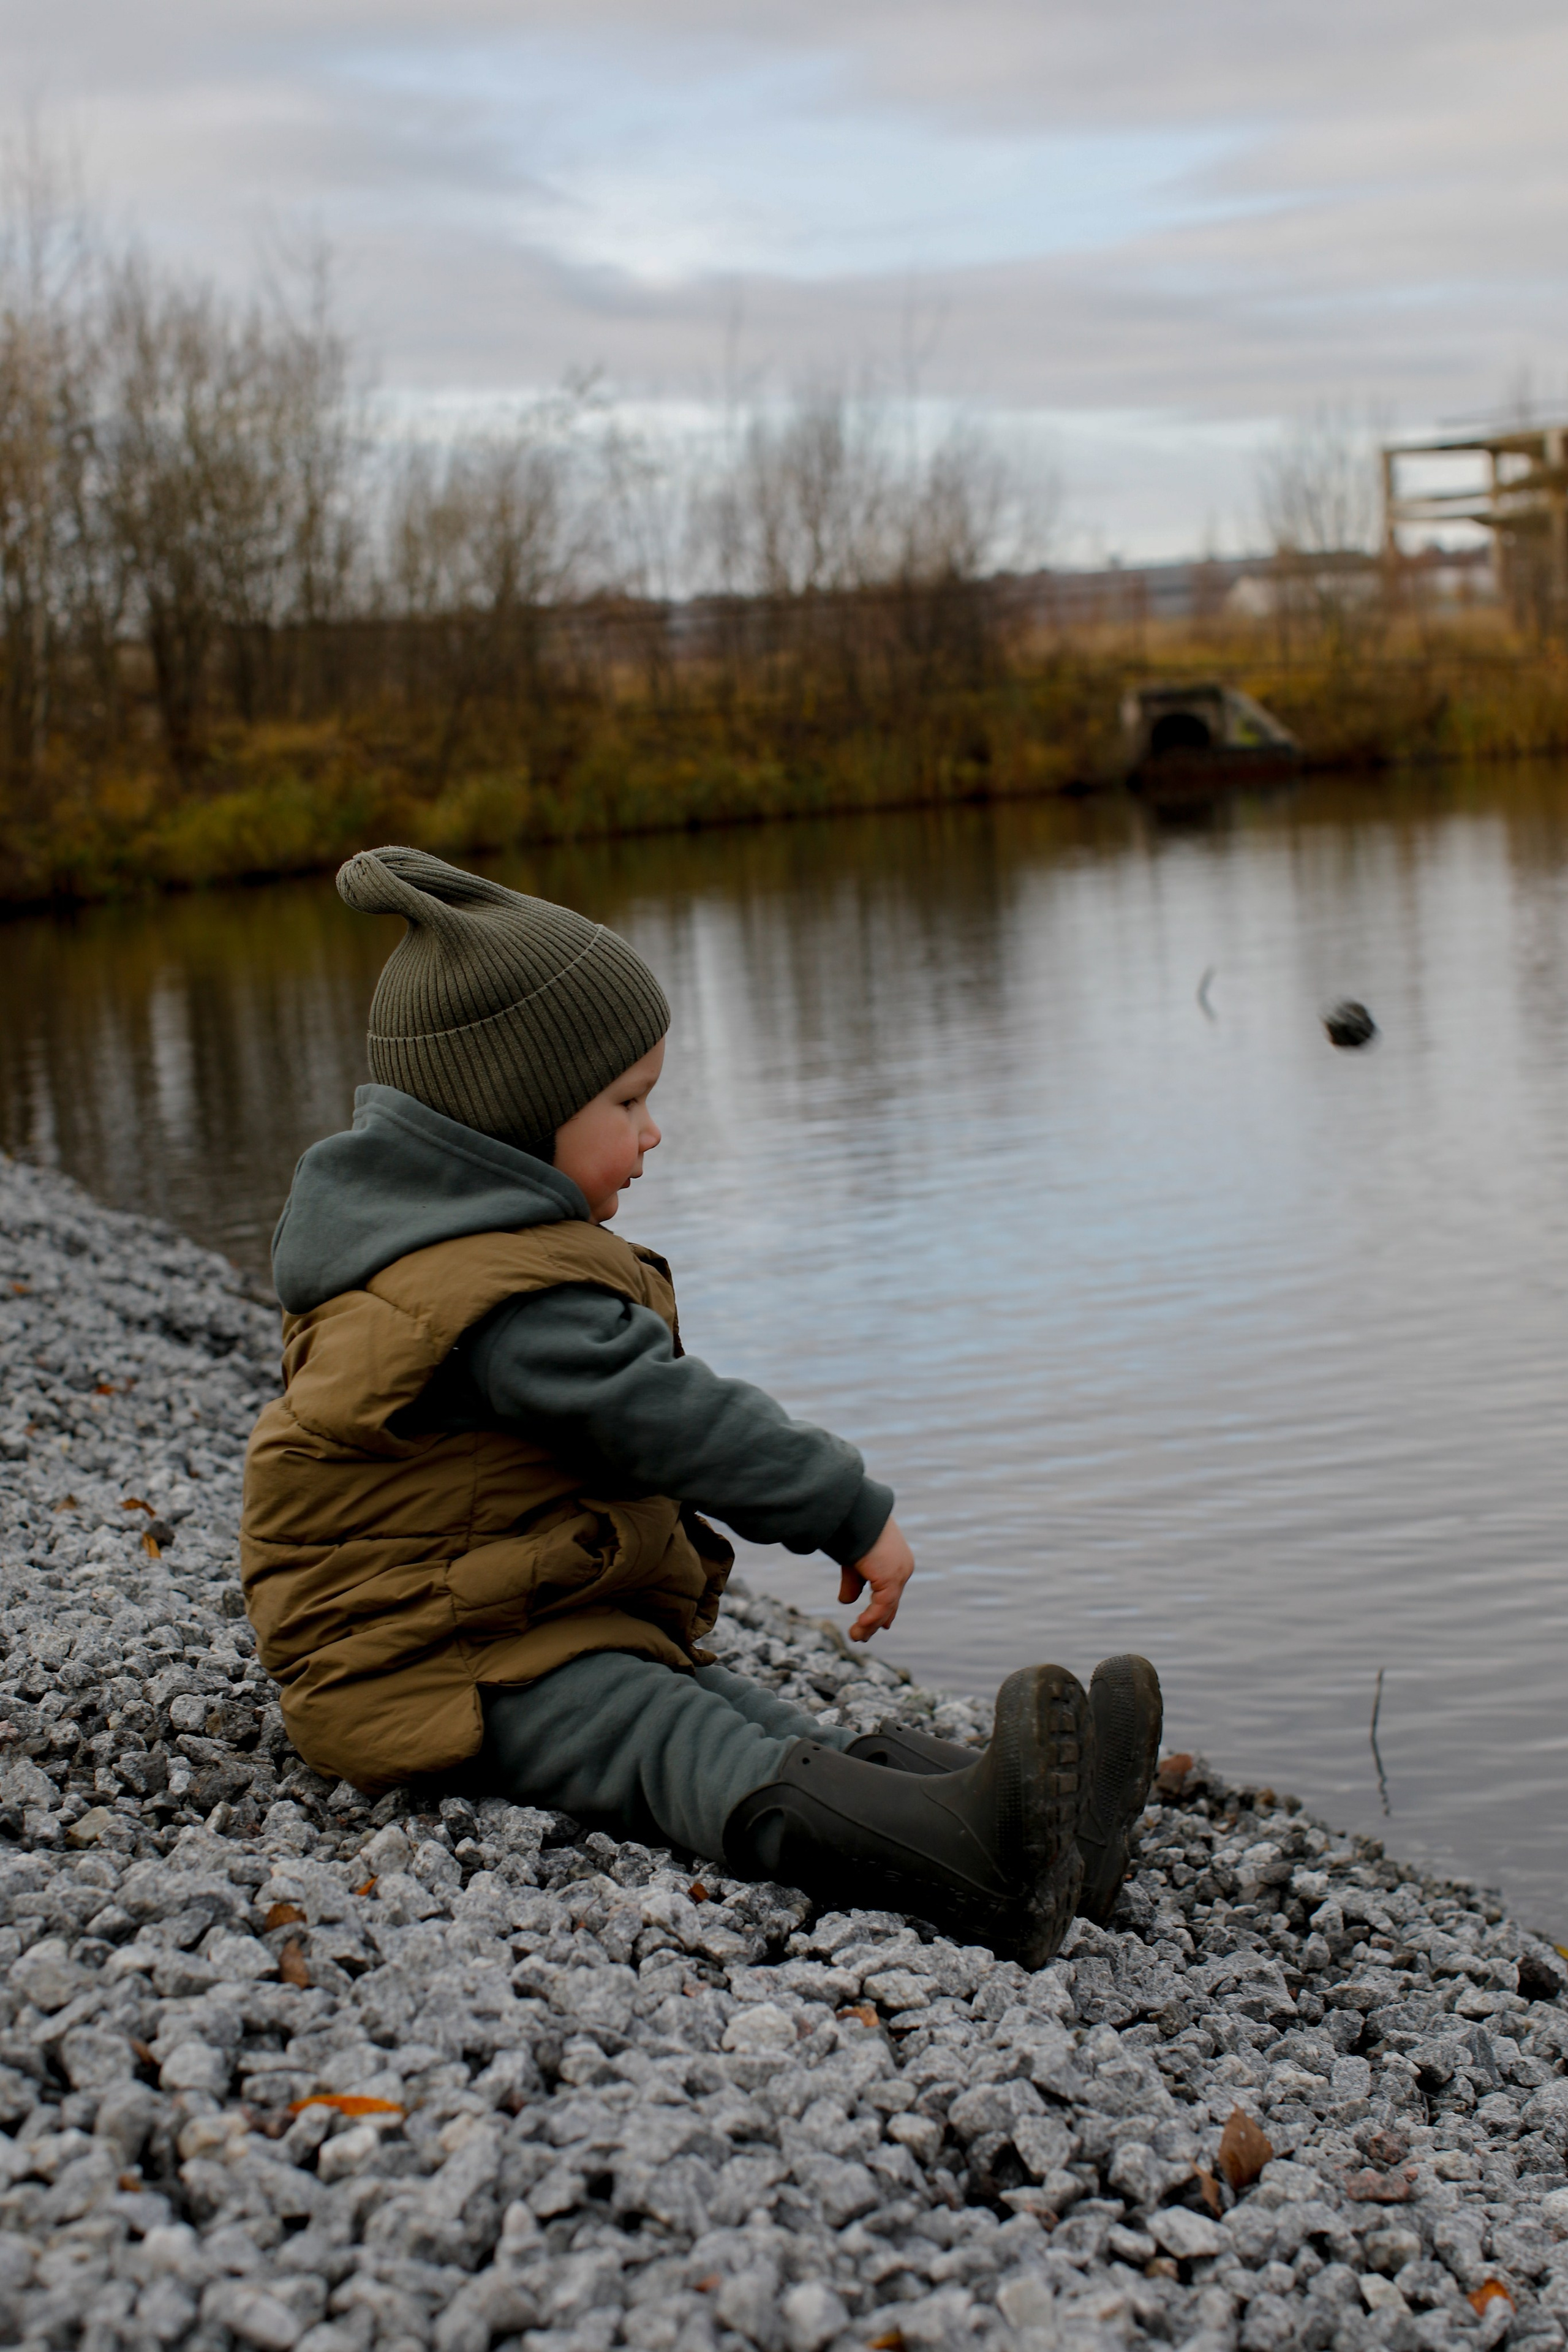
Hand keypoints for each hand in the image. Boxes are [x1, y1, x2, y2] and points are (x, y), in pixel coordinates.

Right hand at [837, 1516, 914, 1642]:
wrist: (855, 1513)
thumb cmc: (853, 1530)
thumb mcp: (853, 1562)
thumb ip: (853, 1582)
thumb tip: (846, 1602)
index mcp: (896, 1560)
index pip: (892, 1590)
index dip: (887, 1609)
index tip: (883, 1625)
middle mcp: (902, 1568)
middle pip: (891, 1601)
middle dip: (878, 1620)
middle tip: (864, 1635)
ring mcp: (899, 1573)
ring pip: (886, 1607)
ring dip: (869, 1624)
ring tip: (856, 1636)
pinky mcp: (891, 1578)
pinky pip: (881, 1606)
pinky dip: (870, 1619)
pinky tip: (858, 1627)